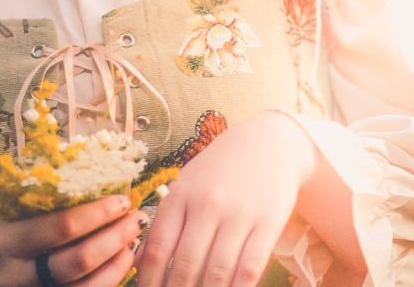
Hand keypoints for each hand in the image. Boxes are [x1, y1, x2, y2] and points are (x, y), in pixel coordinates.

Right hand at [0, 194, 146, 286]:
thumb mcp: (7, 215)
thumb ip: (42, 203)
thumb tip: (92, 174)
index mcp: (7, 241)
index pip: (59, 228)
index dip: (95, 214)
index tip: (121, 199)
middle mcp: (18, 275)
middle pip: (76, 262)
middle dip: (112, 239)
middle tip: (135, 218)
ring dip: (116, 264)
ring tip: (133, 240)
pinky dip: (106, 282)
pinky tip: (120, 263)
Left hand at [131, 111, 315, 286]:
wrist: (271, 142)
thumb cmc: (221, 167)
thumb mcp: (188, 182)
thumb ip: (168, 218)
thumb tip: (142, 259)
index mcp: (181, 194)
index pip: (157, 248)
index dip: (149, 281)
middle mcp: (207, 204)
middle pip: (184, 265)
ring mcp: (238, 215)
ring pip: (216, 273)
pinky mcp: (267, 224)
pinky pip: (249, 269)